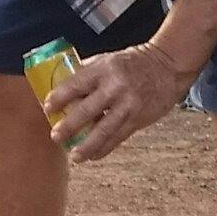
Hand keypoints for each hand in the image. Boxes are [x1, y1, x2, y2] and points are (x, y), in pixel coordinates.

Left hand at [45, 44, 199, 159]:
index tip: (47, 108)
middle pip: (87, 111)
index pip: (75, 85)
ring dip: (86, 146)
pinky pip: (118, 138)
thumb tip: (62, 84)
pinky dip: (104, 149)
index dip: (59, 98)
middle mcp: (115, 88)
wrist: (169, 66)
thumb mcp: (109, 59)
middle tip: (55, 137)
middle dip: (69, 126)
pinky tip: (93, 156)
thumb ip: (88, 72)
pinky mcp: (138, 119)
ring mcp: (127, 105)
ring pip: (103, 130)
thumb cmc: (134, 62)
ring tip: (74, 156)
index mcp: (104, 69)